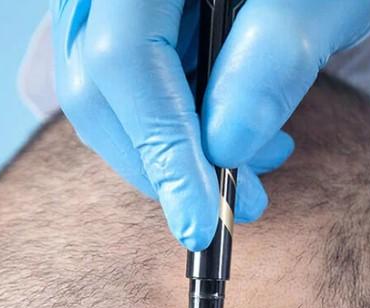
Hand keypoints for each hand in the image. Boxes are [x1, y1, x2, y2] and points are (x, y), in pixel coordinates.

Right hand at [49, 0, 369, 249]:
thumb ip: (274, 57)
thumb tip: (223, 146)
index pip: (123, 59)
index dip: (159, 149)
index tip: (200, 223)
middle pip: (94, 85)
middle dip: (164, 163)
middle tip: (243, 204)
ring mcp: (102, 2)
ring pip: (102, 96)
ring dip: (171, 151)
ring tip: (256, 163)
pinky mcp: (121, 22)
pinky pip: (121, 88)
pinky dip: (171, 127)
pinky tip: (230, 137)